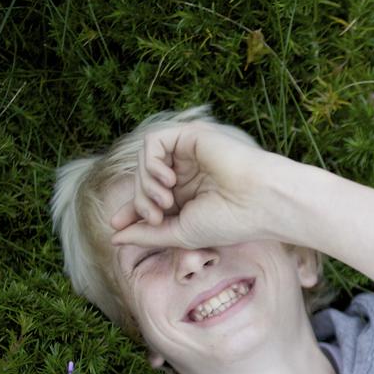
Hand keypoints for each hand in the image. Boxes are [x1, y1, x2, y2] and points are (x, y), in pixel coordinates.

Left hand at [109, 123, 301, 248]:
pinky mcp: (191, 136)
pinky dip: (151, 162)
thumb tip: (114, 237)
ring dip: (146, 184)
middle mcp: (187, 172)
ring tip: (165, 201)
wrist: (259, 201)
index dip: (131, 210)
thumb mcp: (180, 233)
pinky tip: (169, 180)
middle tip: (156, 216)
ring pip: (145, 161)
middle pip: (143, 180)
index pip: (149, 197)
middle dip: (140, 201)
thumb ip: (147, 235)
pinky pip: (153, 141)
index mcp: (189, 195)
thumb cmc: (229, 221)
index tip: (116, 225)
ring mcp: (189, 154)